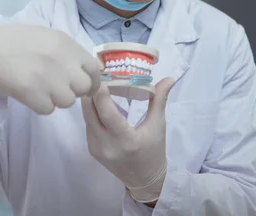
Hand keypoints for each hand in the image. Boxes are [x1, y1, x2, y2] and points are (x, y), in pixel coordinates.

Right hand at [0, 24, 100, 113]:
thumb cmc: (21, 42)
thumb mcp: (51, 38)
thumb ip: (71, 53)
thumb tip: (88, 71)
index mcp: (68, 46)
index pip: (94, 69)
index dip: (93, 81)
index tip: (86, 87)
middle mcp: (62, 61)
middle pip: (83, 88)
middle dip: (74, 91)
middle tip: (59, 88)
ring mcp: (48, 78)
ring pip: (67, 101)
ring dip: (57, 100)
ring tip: (42, 89)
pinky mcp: (32, 92)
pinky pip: (48, 109)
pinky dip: (40, 105)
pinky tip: (30, 94)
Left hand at [81, 77, 175, 202]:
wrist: (143, 179)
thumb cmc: (154, 150)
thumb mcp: (158, 125)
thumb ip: (159, 100)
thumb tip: (168, 78)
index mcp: (126, 141)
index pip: (109, 116)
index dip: (101, 97)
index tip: (100, 79)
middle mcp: (107, 146)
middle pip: (91, 115)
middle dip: (91, 94)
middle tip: (95, 75)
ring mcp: (96, 149)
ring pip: (87, 119)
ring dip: (89, 101)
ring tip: (95, 84)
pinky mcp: (92, 149)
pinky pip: (88, 125)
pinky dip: (91, 111)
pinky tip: (96, 100)